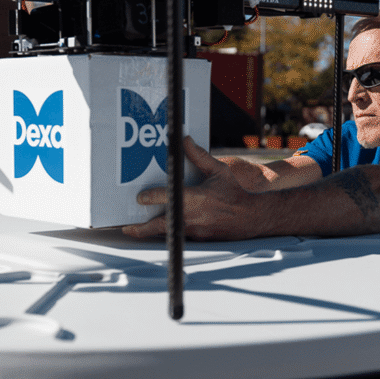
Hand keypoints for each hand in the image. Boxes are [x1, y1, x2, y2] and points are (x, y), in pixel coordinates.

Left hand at [122, 137, 264, 240]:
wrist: (252, 217)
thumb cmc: (234, 193)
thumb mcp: (219, 171)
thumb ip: (200, 157)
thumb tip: (185, 139)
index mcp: (196, 198)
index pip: (169, 197)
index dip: (152, 198)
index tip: (139, 198)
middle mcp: (193, 217)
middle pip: (161, 225)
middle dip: (142, 228)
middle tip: (127, 228)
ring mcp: (195, 231)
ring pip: (168, 233)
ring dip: (152, 233)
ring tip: (136, 231)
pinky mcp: (199, 239)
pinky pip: (180, 236)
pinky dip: (169, 234)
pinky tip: (159, 232)